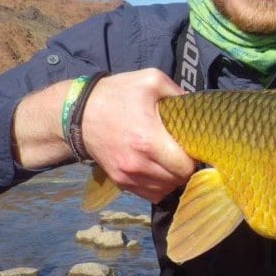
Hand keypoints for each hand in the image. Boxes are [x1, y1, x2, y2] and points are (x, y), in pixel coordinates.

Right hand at [80, 68, 196, 203]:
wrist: (78, 113)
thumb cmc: (117, 94)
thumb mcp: (150, 80)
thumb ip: (177, 92)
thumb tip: (196, 108)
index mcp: (148, 139)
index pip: (185, 166)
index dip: (194, 158)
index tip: (192, 147)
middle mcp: (137, 164)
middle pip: (177, 180)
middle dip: (185, 168)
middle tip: (183, 152)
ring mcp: (127, 176)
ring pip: (165, 190)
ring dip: (172, 178)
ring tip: (170, 161)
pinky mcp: (120, 182)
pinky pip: (150, 195)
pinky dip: (158, 186)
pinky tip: (158, 170)